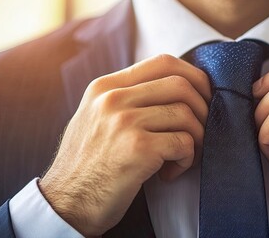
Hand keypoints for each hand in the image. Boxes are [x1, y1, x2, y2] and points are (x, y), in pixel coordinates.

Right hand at [40, 55, 210, 235]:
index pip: (163, 62)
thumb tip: (175, 88)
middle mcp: (112, 99)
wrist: (65, 205)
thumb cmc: (86, 166)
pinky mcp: (138, 149)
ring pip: (186, 114)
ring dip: (196, 139)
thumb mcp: (94, 118)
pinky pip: (184, 143)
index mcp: (104, 88)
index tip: (203, 97)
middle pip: (181, 85)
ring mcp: (124, 122)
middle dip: (202, 108)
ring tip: (180, 158)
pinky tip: (169, 173)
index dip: (194, 77)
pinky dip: (187, 159)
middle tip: (199, 132)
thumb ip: (125, 99)